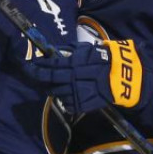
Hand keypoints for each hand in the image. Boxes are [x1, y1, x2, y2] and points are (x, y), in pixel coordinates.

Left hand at [23, 40, 149, 115]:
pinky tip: (66, 93)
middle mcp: (74, 78)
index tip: (29, 65)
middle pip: (50, 80)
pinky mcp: (84, 104)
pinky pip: (67, 103)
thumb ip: (68, 50)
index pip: (50, 65)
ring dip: (51, 88)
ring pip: (57, 93)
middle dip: (39, 77)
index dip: (37, 66)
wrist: (123, 78)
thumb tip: (51, 51)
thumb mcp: (86, 49)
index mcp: (75, 63)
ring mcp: (78, 92)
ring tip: (51, 85)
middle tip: (34, 74)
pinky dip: (64, 99)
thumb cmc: (104, 59)